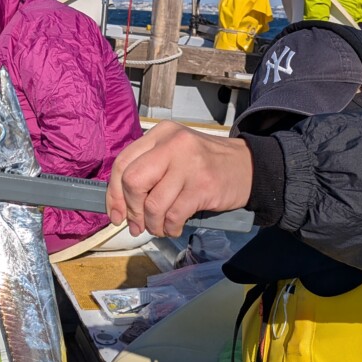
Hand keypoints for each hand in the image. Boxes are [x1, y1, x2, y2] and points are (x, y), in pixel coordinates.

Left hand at [106, 121, 253, 236]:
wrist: (248, 167)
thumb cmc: (205, 165)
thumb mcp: (174, 154)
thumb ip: (148, 171)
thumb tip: (120, 206)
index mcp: (160, 134)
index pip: (122, 163)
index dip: (113, 194)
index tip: (116, 214)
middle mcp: (173, 144)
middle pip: (133, 182)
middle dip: (132, 210)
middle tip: (138, 224)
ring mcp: (189, 164)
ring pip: (152, 204)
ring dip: (152, 224)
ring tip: (159, 227)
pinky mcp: (203, 186)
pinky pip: (174, 215)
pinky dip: (170, 227)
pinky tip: (174, 227)